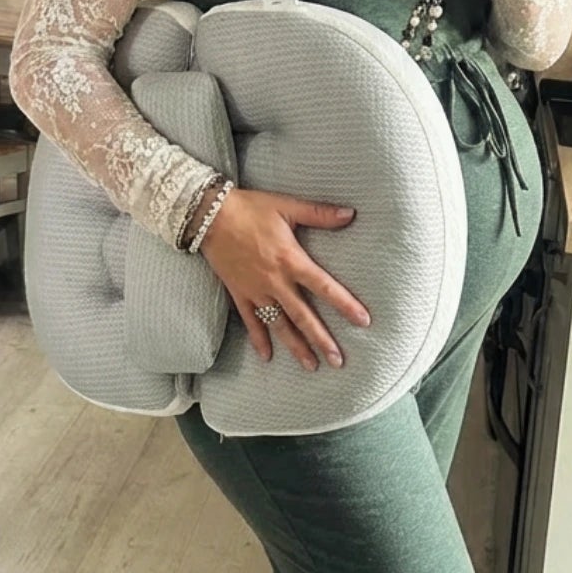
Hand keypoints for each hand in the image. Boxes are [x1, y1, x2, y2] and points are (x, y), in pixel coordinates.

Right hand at [199, 188, 370, 370]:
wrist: (208, 215)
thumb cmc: (250, 208)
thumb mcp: (287, 206)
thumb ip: (319, 214)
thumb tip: (349, 214)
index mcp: (291, 260)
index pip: (324, 287)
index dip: (345, 304)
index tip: (363, 321)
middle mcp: (275, 281)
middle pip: (303, 316)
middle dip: (321, 340)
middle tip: (338, 361)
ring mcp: (256, 291)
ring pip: (279, 325)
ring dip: (296, 347)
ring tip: (311, 366)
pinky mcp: (239, 293)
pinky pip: (250, 322)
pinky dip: (258, 340)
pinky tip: (267, 357)